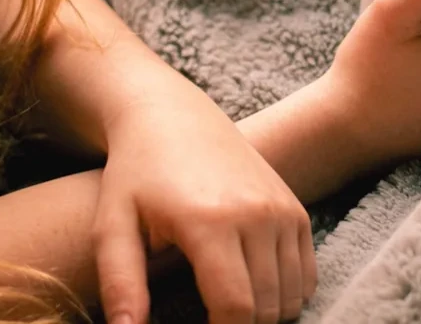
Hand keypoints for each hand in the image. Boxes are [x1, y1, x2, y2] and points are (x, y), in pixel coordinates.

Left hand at [92, 80, 315, 323]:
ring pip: (292, 296)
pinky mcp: (295, 208)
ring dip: (265, 315)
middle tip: (209, 321)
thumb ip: (120, 284)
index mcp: (209, 222)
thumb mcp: (112, 225)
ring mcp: (282, 210)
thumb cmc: (136, 174)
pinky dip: (287, 294)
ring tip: (227, 310)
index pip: (235, 308)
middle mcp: (256, 214)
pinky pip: (307, 274)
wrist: (174, 116)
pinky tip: (253, 291)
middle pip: (266, 308)